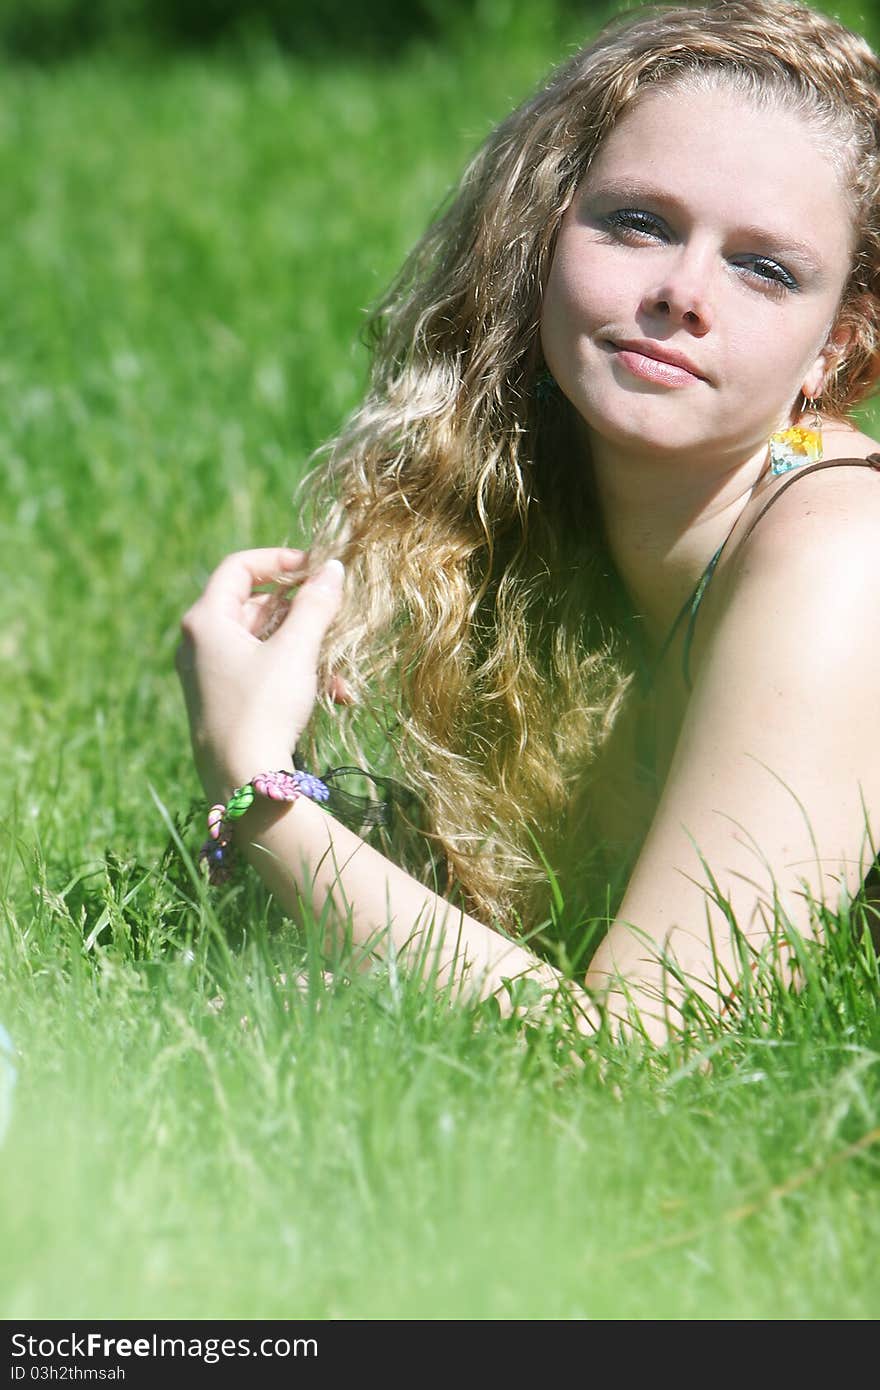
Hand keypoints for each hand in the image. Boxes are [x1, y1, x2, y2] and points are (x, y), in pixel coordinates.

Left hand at [176, 547, 344, 800]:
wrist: (242, 782)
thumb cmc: (263, 708)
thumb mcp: (295, 651)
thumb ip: (316, 604)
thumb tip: (334, 568)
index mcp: (205, 620)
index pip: (240, 567)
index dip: (281, 560)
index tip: (318, 570)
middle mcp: (199, 643)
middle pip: (256, 606)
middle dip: (304, 616)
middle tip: (337, 619)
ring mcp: (209, 674)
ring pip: (265, 644)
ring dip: (308, 652)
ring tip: (341, 678)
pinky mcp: (223, 702)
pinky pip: (262, 672)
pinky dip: (295, 676)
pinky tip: (333, 697)